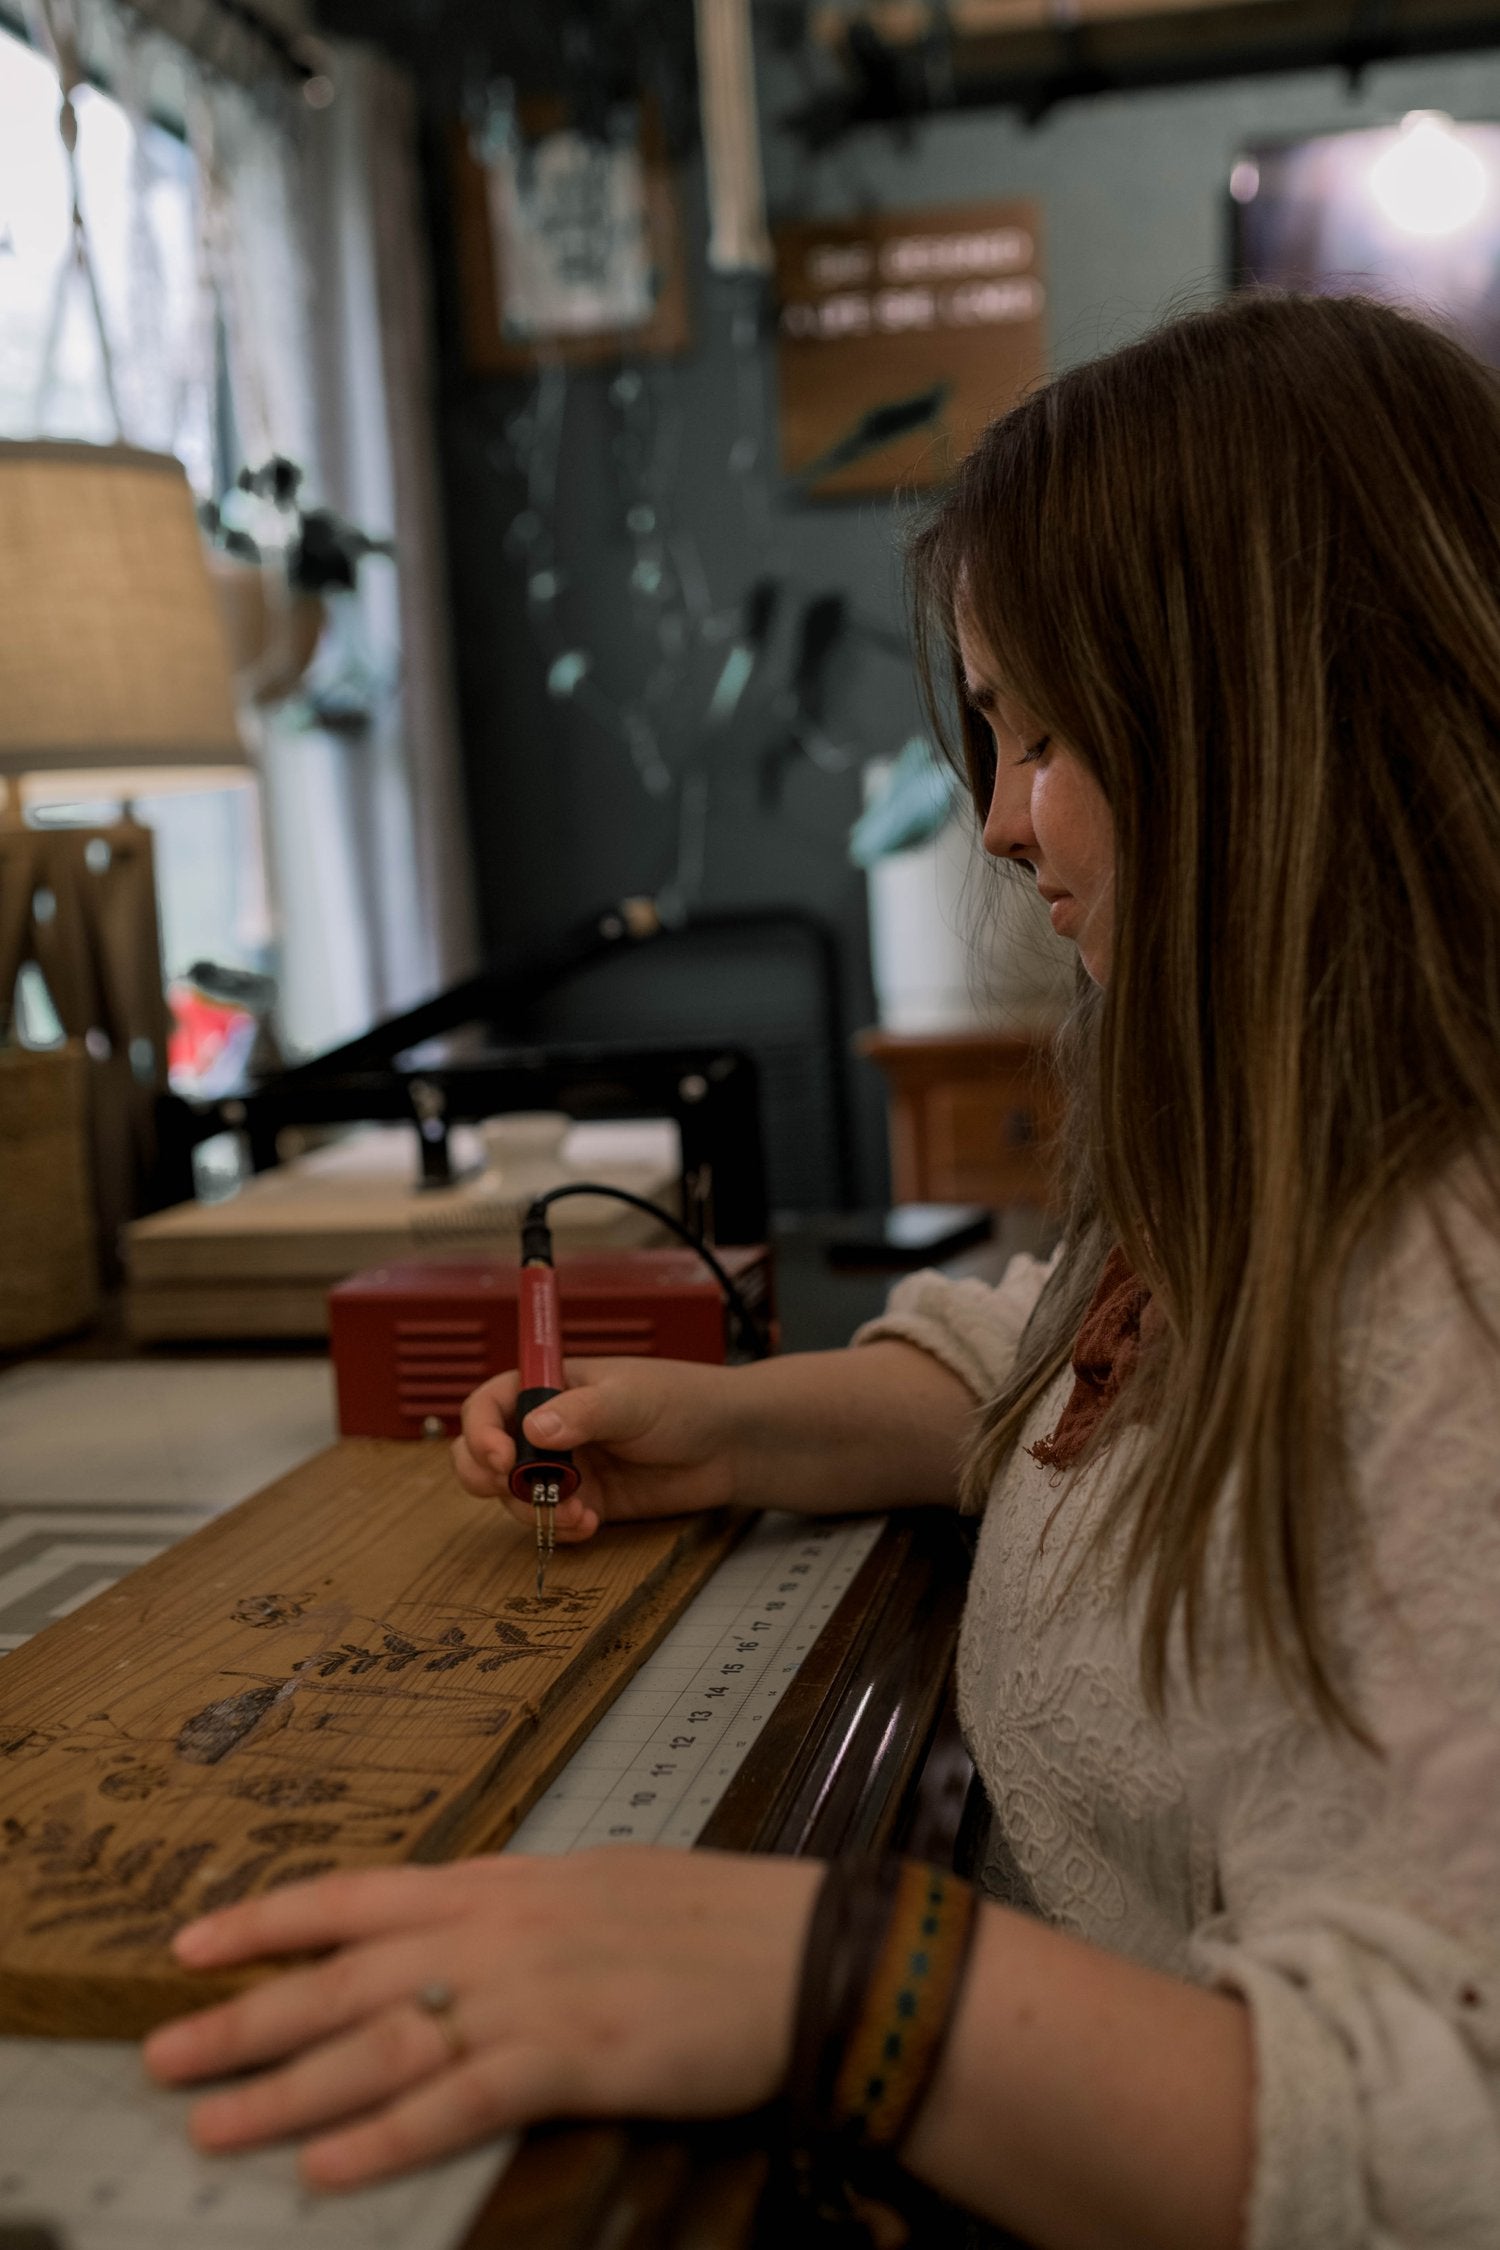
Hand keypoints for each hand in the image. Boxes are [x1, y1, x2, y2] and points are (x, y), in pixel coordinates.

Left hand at [142, 1847, 821, 2190]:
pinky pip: (457, 2102)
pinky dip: (386, 2136)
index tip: (190, 1943)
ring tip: (214, 2124)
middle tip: (160, 2057)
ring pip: (380, 2044)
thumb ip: (515, 1910)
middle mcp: (496, 1929)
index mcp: (501, 1881)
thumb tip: (456, 1929)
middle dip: (244, 2019)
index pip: (356, 1896)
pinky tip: (329, 2167)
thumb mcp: (594, 1887)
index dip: (267, 1920)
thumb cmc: (707, 1919)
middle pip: (344, 1978)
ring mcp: (529, 1993)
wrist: (802, 1949)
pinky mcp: (570, 2058)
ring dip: (287, 2090)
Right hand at [452, 1357, 743, 1545]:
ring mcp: (565, 1465)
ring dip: (533, 1510)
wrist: (729, 1444)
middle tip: (521, 1490)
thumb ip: (582, 1412)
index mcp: (549, 1384)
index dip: (481, 1432)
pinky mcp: (586, 1500)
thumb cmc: (683, 1400)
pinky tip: (589, 1524)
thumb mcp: (631, 1399)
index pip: (488, 1405)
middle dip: (491, 1479)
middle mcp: (548, 1425)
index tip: (502, 1460)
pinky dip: (560, 1528)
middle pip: (485, 1454)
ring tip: (576, 1512)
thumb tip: (533, 1429)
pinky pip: (551, 1520)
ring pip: (515, 1496)